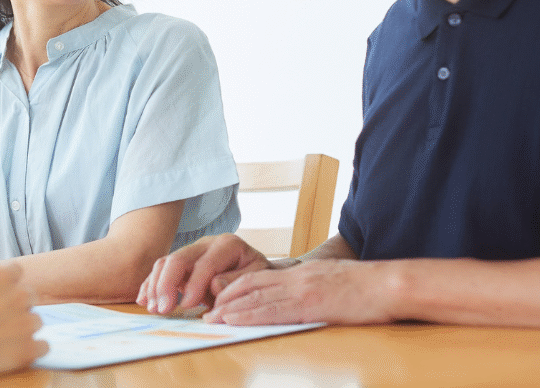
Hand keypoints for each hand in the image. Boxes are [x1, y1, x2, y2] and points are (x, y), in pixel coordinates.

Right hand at [0, 264, 47, 378]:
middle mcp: (19, 296)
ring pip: (35, 321)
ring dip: (23, 327)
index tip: (0, 291)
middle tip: (1, 317)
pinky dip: (33, 349)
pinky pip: (43, 346)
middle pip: (29, 296)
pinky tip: (18, 351)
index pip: (16, 271)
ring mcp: (27, 323)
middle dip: (17, 304)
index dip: (7, 282)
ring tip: (4, 338)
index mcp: (1, 277)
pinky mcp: (29, 349)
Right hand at [138, 234, 270, 314]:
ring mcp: (191, 251)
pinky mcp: (182, 263)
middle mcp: (205, 244)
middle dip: (167, 284)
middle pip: (179, 259)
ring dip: (156, 286)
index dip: (194, 284)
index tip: (186, 306)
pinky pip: (160, 270)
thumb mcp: (258, 277)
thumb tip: (214, 284)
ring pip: (165, 263)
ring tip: (153, 308)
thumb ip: (238, 281)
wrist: (256, 269)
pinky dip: (150, 284)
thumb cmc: (257, 275)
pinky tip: (143, 299)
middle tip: (162, 308)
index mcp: (227, 244)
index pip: (205, 264)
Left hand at [204, 259, 396, 324]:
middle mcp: (295, 278)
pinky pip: (272, 311)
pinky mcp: (309, 305)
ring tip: (211, 319)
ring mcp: (301, 290)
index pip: (259, 278)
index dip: (235, 289)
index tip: (219, 300)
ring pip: (255, 298)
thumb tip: (300, 300)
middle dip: (225, 300)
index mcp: (301, 273)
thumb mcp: (332, 281)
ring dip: (230, 310)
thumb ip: (312, 288)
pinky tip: (234, 321)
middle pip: (249, 286)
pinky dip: (248, 316)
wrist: (390, 284)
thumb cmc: (368, 287)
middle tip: (205, 312)